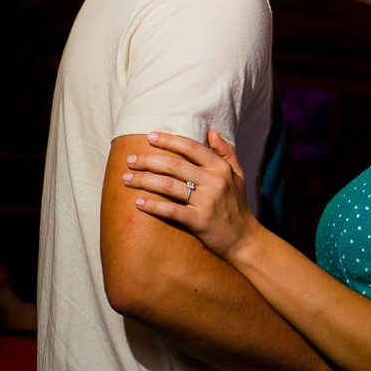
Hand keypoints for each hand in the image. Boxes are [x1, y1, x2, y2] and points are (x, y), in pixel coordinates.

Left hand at [123, 129, 257, 263]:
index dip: (169, 140)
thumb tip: (211, 131)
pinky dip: (153, 206)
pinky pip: (171, 210)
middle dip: (149, 160)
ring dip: (144, 180)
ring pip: (169, 185)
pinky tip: (137, 202)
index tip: (150, 136)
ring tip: (126, 178)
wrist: (244, 239)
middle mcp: (215, 182)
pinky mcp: (199, 221)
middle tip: (129, 159)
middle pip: (175, 165)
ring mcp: (207, 201)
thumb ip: (226, 152)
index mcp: (221, 168)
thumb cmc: (236, 205)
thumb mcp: (238, 175)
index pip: (191, 148)